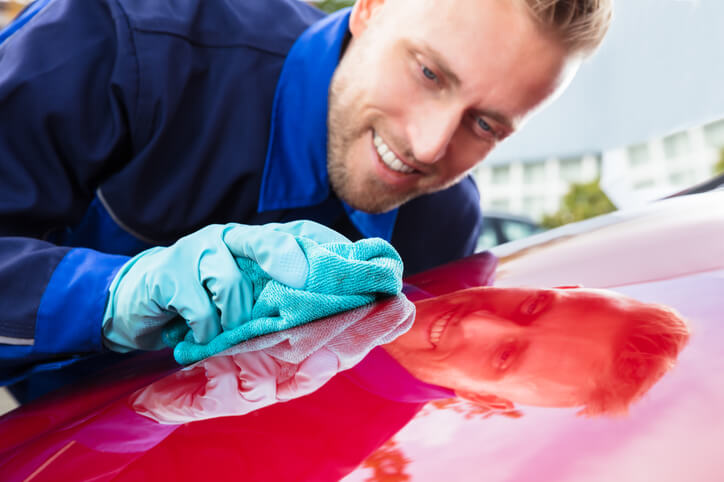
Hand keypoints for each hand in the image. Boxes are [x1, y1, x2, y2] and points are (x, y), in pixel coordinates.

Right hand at [102, 221, 349, 351]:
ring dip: (234, 317)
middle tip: (305, 289)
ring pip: (230, 281)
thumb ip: (280, 318)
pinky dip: (204, 329)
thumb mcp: (245, 311)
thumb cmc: (205, 311)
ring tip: (229, 333)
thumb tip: (328, 351)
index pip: (301, 234)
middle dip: (291, 265)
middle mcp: (233, 239)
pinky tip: (201, 337)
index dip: (328, 248)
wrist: (139, 307)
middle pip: (271, 240)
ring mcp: (200, 250)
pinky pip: (198, 304)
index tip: (356, 269)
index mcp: (258, 246)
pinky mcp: (170, 271)